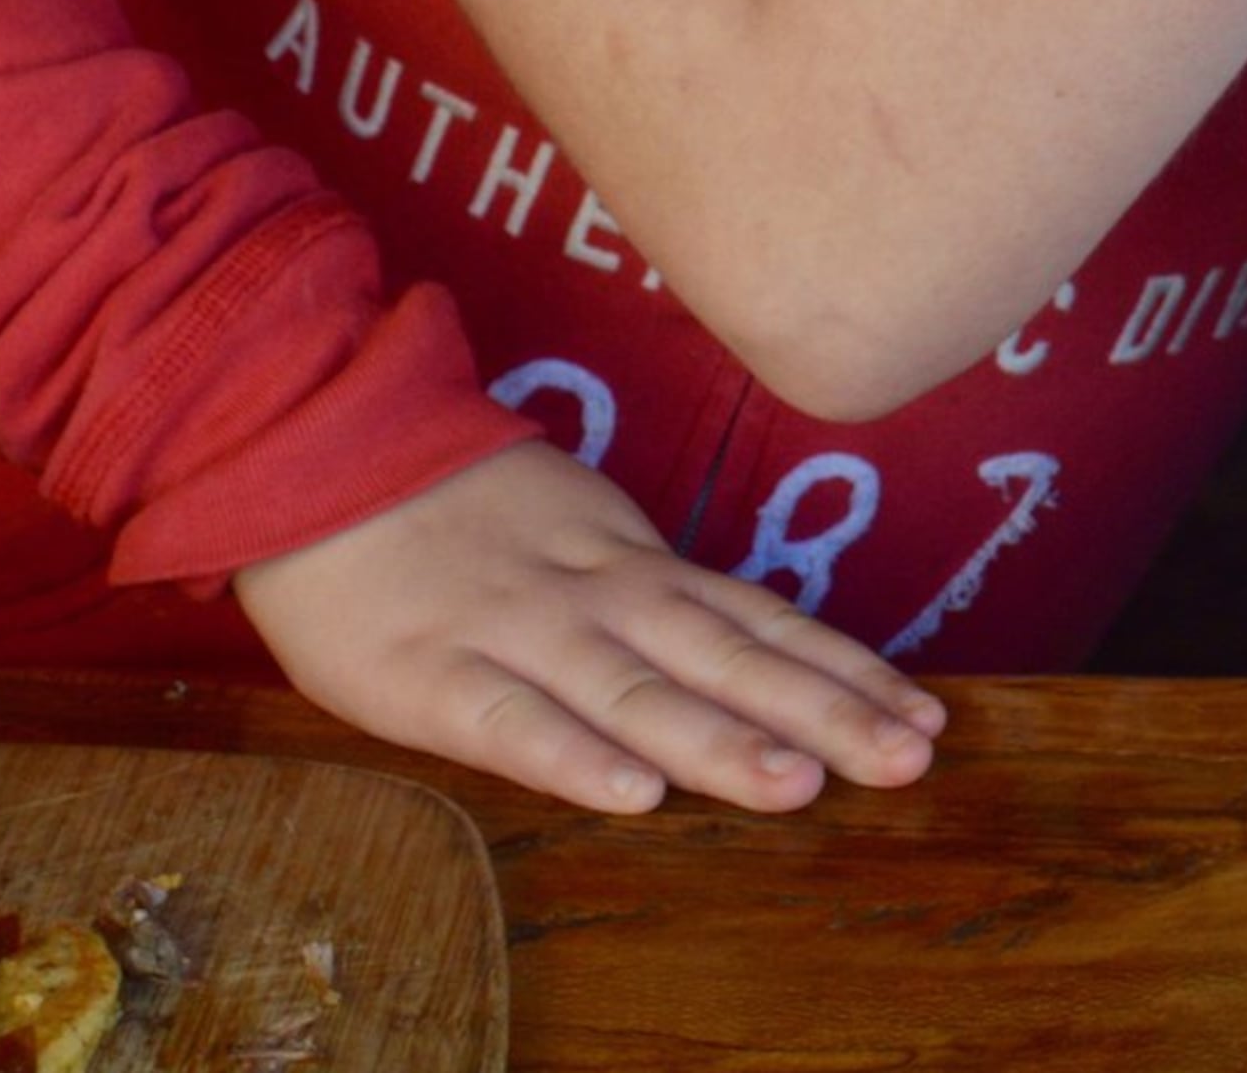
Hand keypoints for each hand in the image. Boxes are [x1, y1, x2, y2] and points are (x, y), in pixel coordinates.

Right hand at [232, 441, 946, 816]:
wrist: (319, 451)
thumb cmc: (453, 506)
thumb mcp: (575, 526)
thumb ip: (648, 591)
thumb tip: (746, 647)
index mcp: (631, 564)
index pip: (758, 623)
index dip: (843, 670)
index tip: (927, 715)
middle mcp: (596, 596)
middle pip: (724, 659)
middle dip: (823, 712)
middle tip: (911, 759)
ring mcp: (517, 634)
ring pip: (635, 694)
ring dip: (720, 741)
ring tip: (799, 787)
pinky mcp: (433, 677)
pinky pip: (511, 724)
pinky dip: (573, 757)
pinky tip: (632, 795)